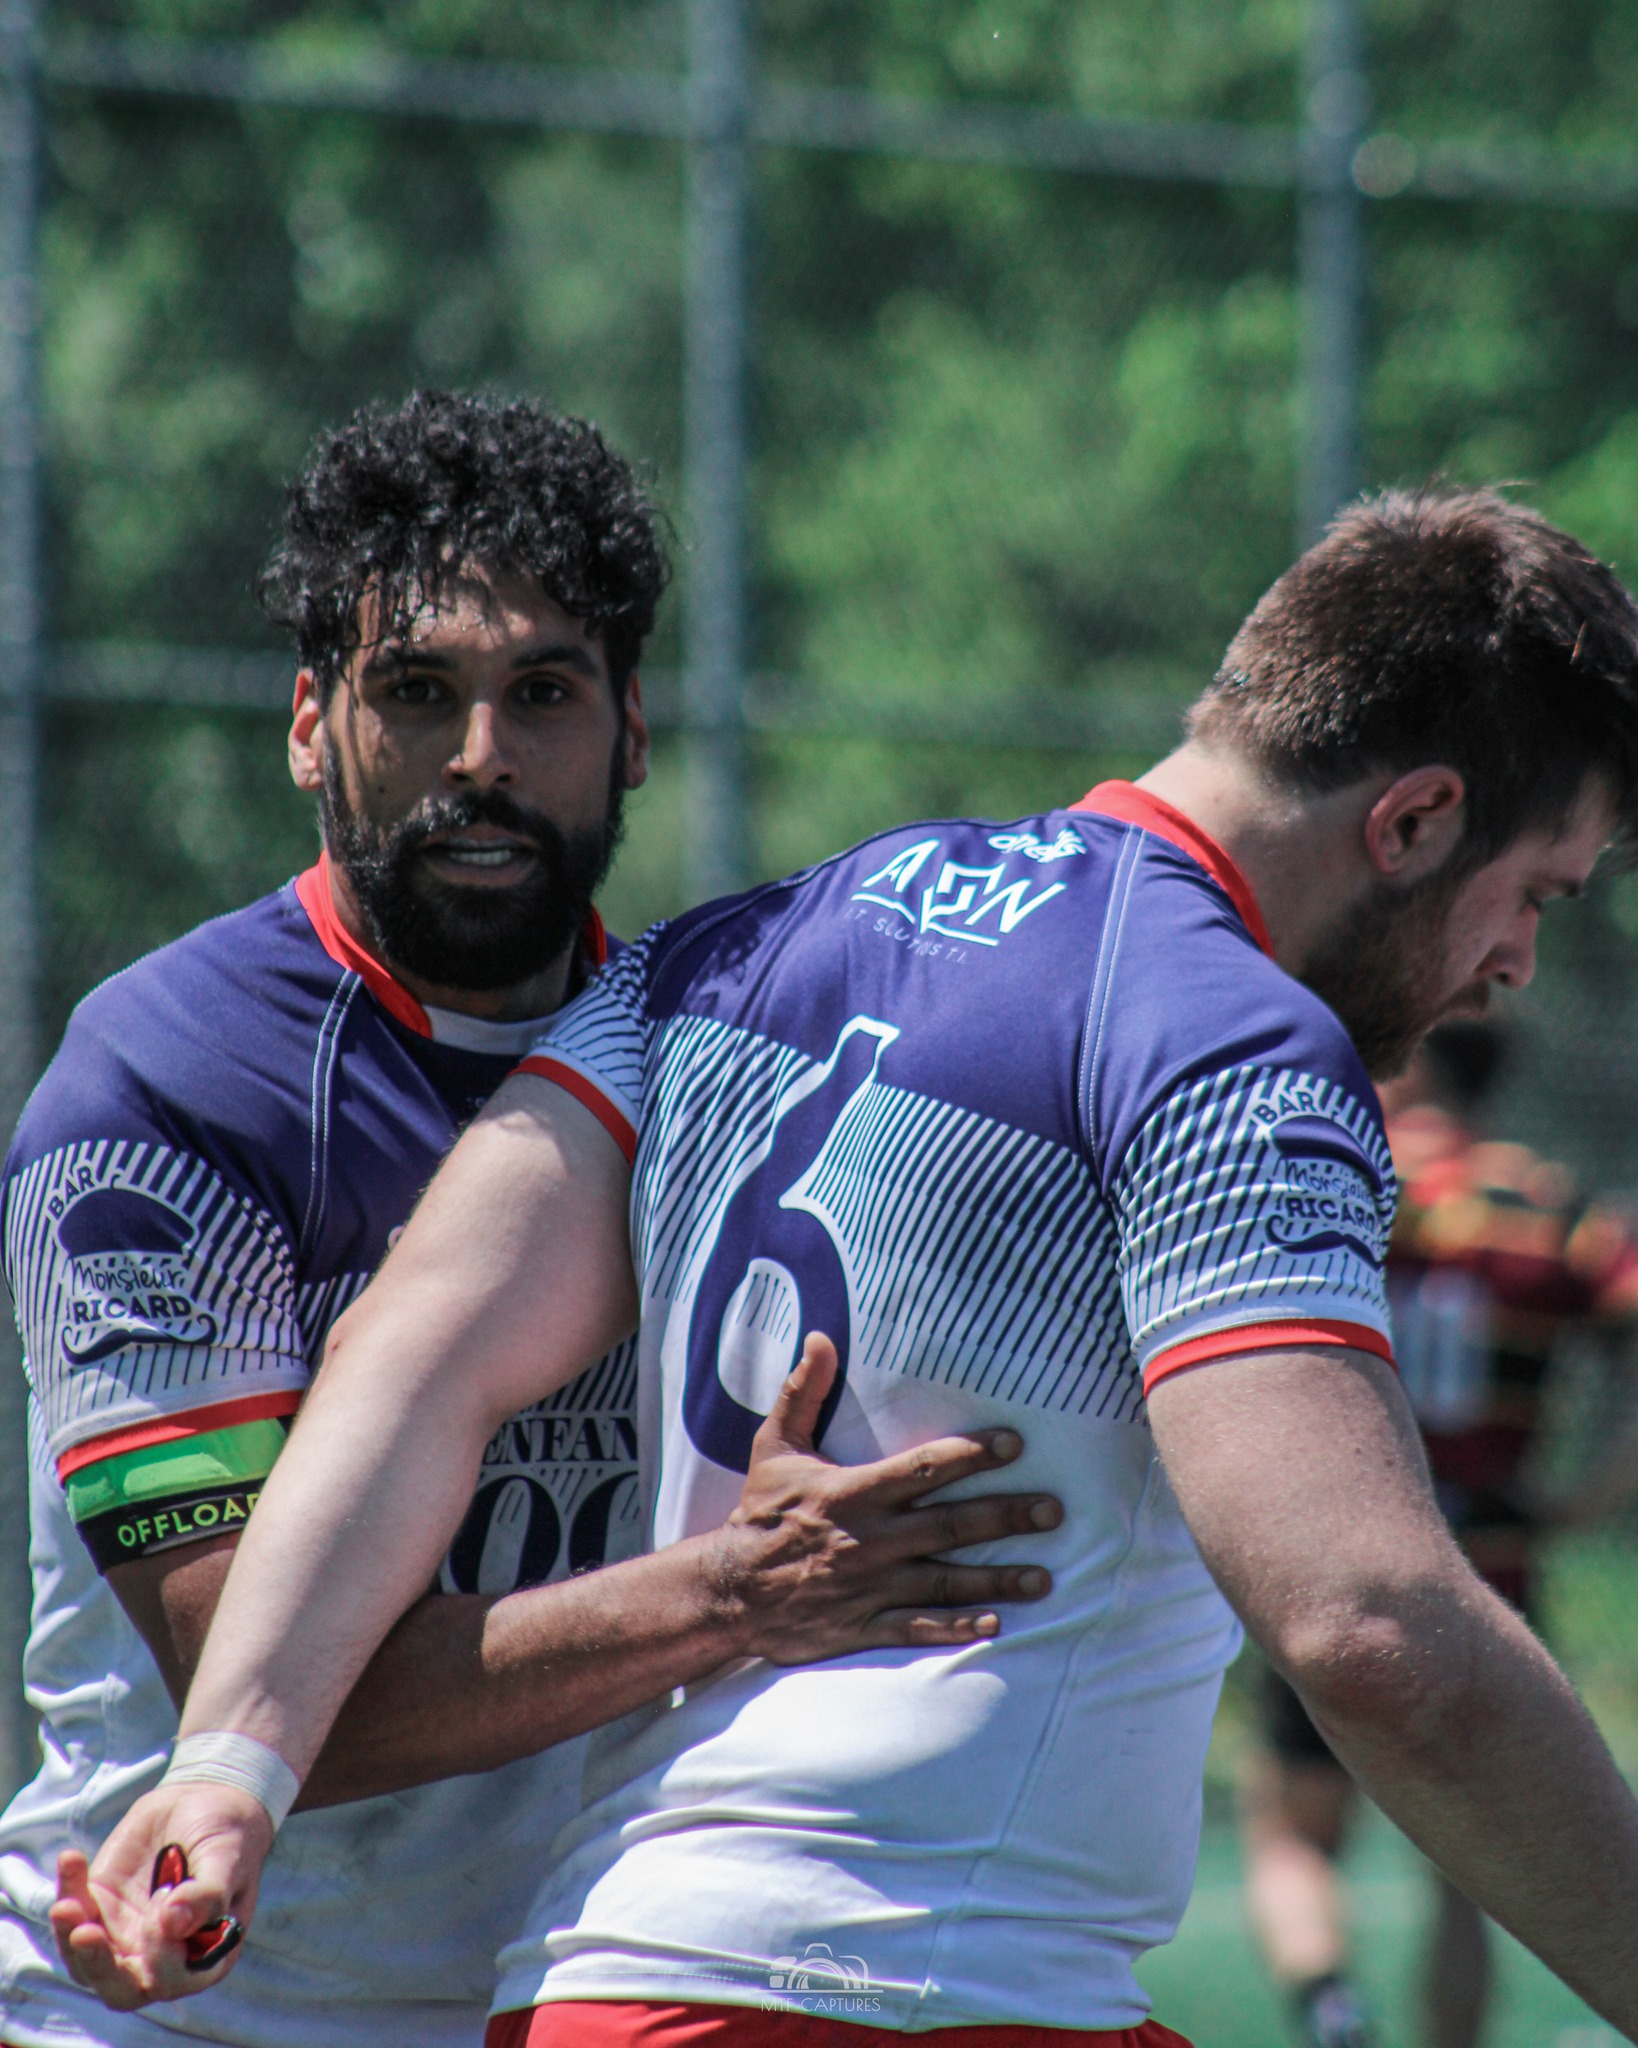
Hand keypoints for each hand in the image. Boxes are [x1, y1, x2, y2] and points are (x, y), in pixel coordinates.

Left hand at [52, 1780, 271, 2008]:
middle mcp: (157, 1957)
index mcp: (199, 1958)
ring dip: (69, 1936)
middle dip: (96, 1965)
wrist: (204, 1803)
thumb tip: (174, 1925)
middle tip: (85, 1933)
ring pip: (85, 1958)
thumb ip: (207, 1894)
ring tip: (66, 1905)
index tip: (161, 1913)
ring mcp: (124, 1934)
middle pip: (118, 1985)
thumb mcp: (227, 1859)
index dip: (159, 1957)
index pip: (168, 1980)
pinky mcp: (100, 1905)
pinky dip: (67, 1889)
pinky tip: (72, 1859)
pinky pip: (75, 1911)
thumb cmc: (228, 1837)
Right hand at [707, 1331, 1059, 1663]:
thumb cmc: (759, 1514)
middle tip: (1052, 1510)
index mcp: (853, 1493)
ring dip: (997, 1579)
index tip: (1015, 1444)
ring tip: (1044, 1578)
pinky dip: (956, 1627)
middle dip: (1005, 1517)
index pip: (923, 1468)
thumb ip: (802, 1393)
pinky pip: (917, 1629)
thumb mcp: (774, 1446)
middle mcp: (871, 1540)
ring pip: (945, 1581)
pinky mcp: (862, 1626)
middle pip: (951, 1525)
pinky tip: (994, 1624)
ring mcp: (869, 1587)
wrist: (729, 1589)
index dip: (972, 1455)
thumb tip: (820, 1338)